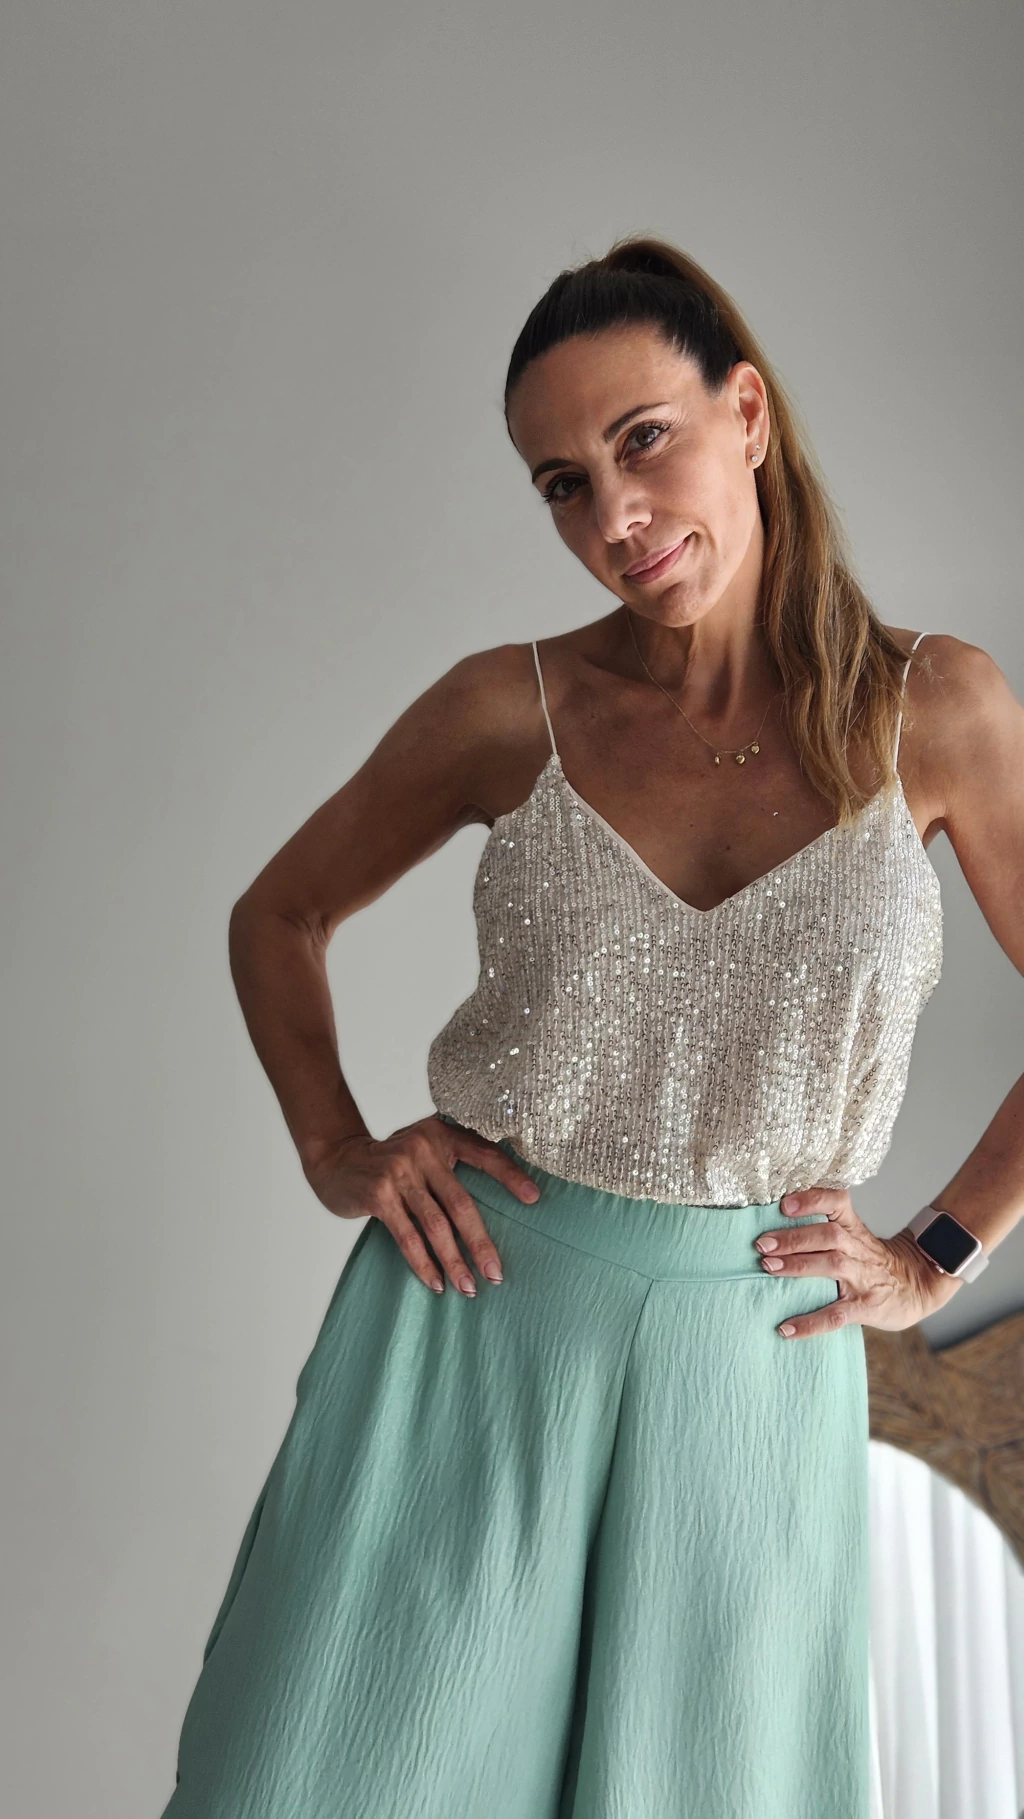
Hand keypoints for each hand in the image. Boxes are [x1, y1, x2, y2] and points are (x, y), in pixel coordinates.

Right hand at [301, 1114, 540, 1297]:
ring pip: (435, 1226)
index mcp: (442, 1134)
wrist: (336, 1158)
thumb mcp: (423, 1150)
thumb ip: (451, 1166)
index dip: (511, 1176)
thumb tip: (493, 1208)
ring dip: (453, 1262)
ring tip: (469, 1287)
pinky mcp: (378, 1194)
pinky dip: (423, 1263)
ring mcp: (399, 1171)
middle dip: (481, 1243)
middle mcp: (423, 1149)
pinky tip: (435, 1283)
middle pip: (461, 1204)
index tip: (534, 1200)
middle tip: (496, 1274)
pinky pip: (407, 1237)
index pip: (485, 1154)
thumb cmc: (389, 1161)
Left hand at [754, 1187, 964, 1339]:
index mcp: (854, 1228)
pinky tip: (785, 1329)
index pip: (836, 1202)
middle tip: (762, 1242)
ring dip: (797, 1265)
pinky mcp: (865, 1307)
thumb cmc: (874, 1260)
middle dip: (793, 1237)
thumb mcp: (856, 1236)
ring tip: (767, 1267)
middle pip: (827, 1234)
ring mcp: (862, 1278)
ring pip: (832, 1265)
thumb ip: (824, 1228)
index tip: (784, 1204)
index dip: (812, 1200)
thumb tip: (774, 1227)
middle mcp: (858, 1249)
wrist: (918, 1285)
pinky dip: (810, 1323)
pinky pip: (836, 1315)